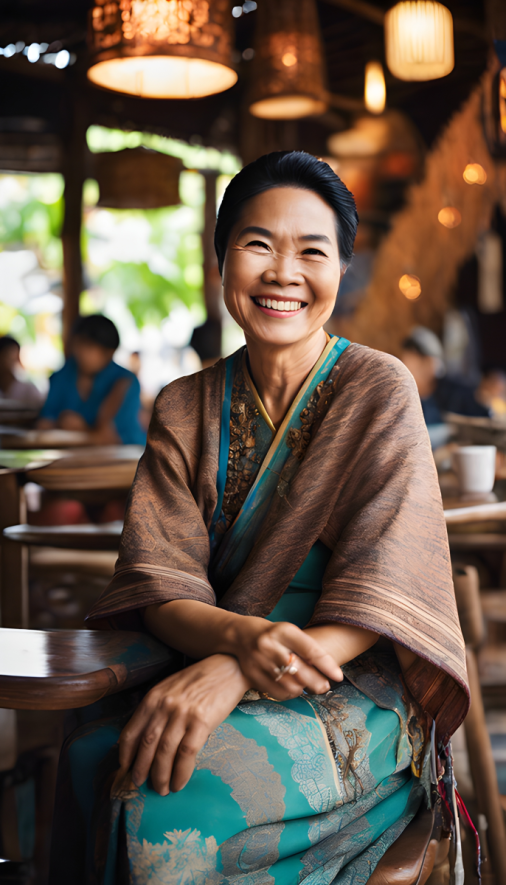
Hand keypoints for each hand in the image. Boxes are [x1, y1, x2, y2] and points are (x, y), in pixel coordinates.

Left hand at [118, 654, 247, 795]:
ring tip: (162, 789)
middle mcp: (164, 705)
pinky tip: (179, 783)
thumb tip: (147, 738)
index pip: (131, 731)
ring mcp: (183, 714)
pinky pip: (187, 754)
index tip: (125, 768)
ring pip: (164, 753)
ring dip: (161, 776)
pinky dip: (181, 773)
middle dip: (141, 769)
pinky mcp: (202, 722)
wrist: (230, 667)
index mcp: (153, 697)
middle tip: (140, 784)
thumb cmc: (201, 679)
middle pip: (146, 745)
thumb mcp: (172, 688)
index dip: (126, 754)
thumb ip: (158, 709)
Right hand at [232, 618, 342, 699]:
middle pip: (300, 671)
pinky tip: (292, 688)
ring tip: (306, 685)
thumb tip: (329, 672)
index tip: (338, 676)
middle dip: (317, 682)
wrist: (240, 634)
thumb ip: (307, 649)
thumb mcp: (290, 633)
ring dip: (303, 689)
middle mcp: (269, 645)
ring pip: (290, 685)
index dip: (327, 665)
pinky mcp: (252, 674)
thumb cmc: (273, 634)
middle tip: (325, 686)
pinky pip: (277, 693)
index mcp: (283, 631)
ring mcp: (258, 660)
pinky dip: (289, 694)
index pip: (310, 650)